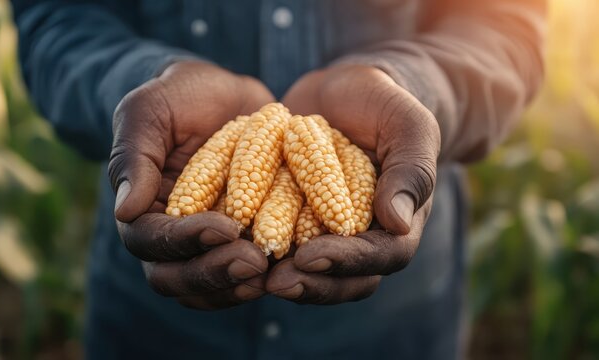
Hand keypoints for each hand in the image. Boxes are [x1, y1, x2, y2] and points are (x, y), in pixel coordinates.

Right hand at [109, 61, 274, 309]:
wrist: (221, 95)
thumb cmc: (177, 98)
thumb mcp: (148, 112)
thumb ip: (134, 158)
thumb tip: (125, 212)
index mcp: (143, 211)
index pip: (151, 241)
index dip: (184, 241)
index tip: (223, 227)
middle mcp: (173, 237)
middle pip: (178, 278)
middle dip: (214, 273)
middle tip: (253, 261)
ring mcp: (209, 244)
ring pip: (213, 287)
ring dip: (241, 285)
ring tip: (274, 271)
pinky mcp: (243, 241)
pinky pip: (249, 273)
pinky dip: (268, 275)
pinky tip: (296, 265)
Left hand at [267, 64, 440, 303]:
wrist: (348, 92)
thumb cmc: (386, 105)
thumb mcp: (408, 126)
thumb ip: (410, 170)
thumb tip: (397, 223)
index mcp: (396, 223)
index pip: (383, 255)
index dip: (348, 262)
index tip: (312, 255)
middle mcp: (360, 237)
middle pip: (344, 278)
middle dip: (311, 284)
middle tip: (275, 282)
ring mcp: (324, 232)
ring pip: (308, 271)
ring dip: (280, 277)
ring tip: (246, 272)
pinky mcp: (292, 220)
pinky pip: (276, 242)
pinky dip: (254, 249)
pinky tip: (226, 246)